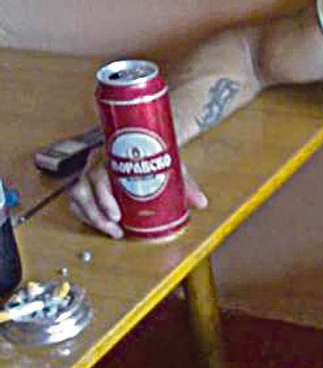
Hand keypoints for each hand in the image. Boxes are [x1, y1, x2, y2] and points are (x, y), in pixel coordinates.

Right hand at [67, 155, 206, 238]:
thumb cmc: (156, 151)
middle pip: (84, 188)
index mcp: (111, 152)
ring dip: (91, 216)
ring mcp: (88, 171)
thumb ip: (186, 183)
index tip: (116, 215)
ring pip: (78, 195)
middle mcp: (96, 161)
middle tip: (116, 229)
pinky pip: (76, 200)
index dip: (103, 197)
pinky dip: (84, 214)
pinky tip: (98, 225)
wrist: (148, 137)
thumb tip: (201, 202)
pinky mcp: (86, 182)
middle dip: (98, 213)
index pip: (98, 173)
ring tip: (111, 230)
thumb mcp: (171, 164)